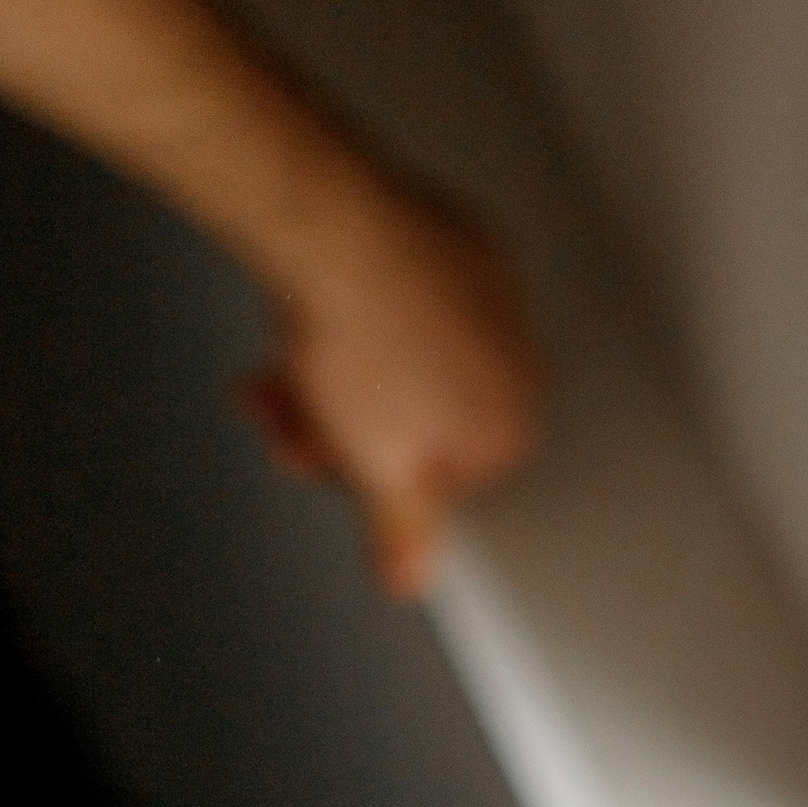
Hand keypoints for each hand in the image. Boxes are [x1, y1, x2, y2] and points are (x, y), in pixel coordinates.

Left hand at [243, 169, 541, 597]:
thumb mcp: (376, 468)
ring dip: (340, 378)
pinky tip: (322, 315)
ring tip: (289, 371)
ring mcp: (493, 295)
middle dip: (348, 429)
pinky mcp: (460, 242)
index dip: (380, 478)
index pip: (448, 482)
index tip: (337, 464)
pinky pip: (410, 302)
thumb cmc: (358, 339)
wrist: (332, 226)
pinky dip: (365, 315)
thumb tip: (412, 579)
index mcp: (512, 423)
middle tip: (298, 421)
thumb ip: (403, 534)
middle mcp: (519, 359)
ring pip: (410, 362)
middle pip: (422, 421)